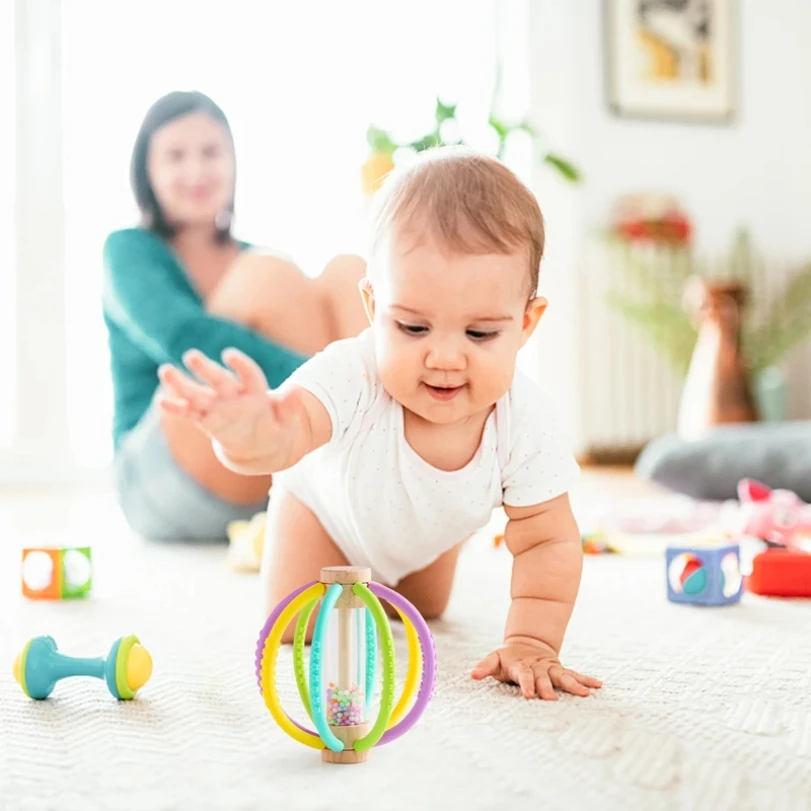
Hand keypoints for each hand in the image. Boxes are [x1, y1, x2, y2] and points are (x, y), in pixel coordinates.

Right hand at [157, 348, 299, 466]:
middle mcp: (234, 395)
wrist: (260, 445)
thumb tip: (297, 392)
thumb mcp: (286, 423)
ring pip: (198, 394)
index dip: (241, 365)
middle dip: (206, 369)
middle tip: (191, 355)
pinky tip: (162, 402)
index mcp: (256, 392)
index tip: (229, 355)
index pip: (249, 374)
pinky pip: (190, 414)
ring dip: (182, 384)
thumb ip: (289, 408)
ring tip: (165, 371)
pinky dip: (177, 409)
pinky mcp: (206, 420)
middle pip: (219, 379)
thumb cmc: (275, 429)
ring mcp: (218, 407)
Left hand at [471, 640, 601, 700]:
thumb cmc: (507, 659)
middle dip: (548, 688)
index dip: (527, 685)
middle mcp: (538, 668)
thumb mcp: (494, 659)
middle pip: (544, 678)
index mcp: (522, 666)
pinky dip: (586, 679)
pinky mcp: (560, 670)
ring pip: (563, 676)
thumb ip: (485, 667)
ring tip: (586, 694)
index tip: (530, 696)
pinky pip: (575, 675)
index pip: (524, 676)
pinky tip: (599, 685)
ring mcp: (551, 668)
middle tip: (553, 699)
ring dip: (574, 685)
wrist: (526, 643)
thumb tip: (472, 675)